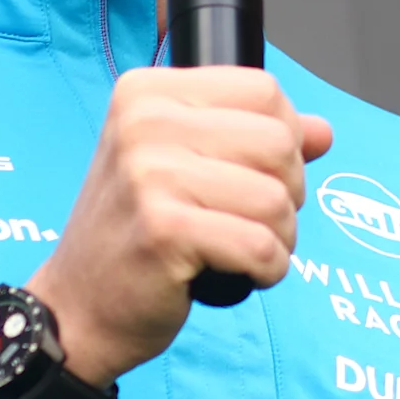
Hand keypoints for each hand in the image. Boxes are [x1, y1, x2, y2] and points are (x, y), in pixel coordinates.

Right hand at [26, 67, 333, 384]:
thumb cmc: (135, 234)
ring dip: (280, 237)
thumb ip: (253, 139)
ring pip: (277, 198)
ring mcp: (149, 175)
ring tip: (242, 250)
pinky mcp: (164, 230)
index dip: (284, 139)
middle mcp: (144, 122)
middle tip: (249, 220)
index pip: (264, 91)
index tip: (252, 175)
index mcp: (148, 92)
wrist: (77, 307)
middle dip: (288, 191)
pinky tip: (240, 274)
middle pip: (279, 142)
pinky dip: (268, 269)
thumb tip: (322, 130)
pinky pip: (261, 246)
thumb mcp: (184, 167)